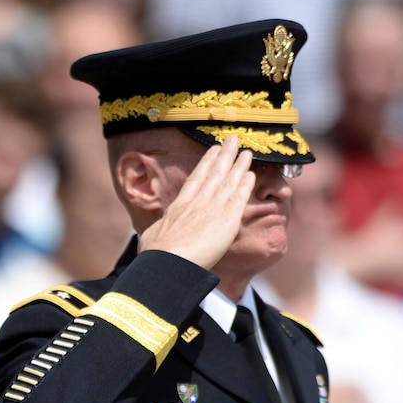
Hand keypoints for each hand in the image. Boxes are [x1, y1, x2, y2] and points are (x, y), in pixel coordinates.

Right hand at [138, 135, 255, 268]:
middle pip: (213, 174)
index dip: (205, 164)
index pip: (195, 180)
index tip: (212, 151)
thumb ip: (159, 231)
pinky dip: (245, 184)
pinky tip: (251, 174)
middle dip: (223, 156)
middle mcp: (197, 202)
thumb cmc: (157, 254)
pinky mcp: (227, 219)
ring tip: (246, 151)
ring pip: (228, 181)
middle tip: (232, 141)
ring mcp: (212, 208)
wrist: (168, 261)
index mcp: (179, 206)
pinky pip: (238, 197)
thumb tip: (153, 235)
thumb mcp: (152, 236)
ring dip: (238, 164)